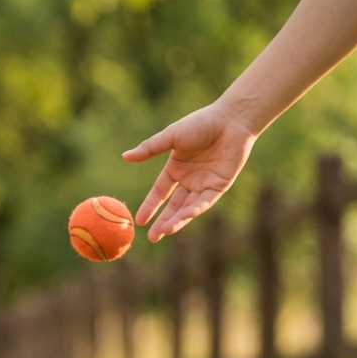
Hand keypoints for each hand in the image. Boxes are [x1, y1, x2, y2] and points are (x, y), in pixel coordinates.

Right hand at [122, 103, 257, 240]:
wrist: (231, 119)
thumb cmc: (201, 123)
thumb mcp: (171, 136)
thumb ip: (150, 148)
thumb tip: (125, 156)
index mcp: (176, 169)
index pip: (160, 193)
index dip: (150, 206)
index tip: (139, 221)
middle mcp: (189, 180)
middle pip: (173, 206)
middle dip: (163, 222)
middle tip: (152, 238)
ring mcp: (204, 184)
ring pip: (188, 208)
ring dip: (177, 220)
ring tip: (165, 232)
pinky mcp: (219, 185)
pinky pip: (205, 201)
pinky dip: (195, 209)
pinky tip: (184, 217)